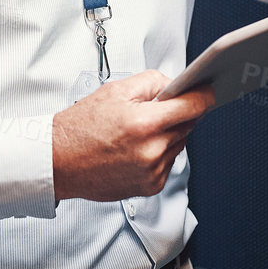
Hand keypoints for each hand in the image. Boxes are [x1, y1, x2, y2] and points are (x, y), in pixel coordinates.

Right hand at [52, 70, 215, 202]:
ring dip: (169, 134)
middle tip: (156, 109)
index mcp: (144, 123)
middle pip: (188, 125)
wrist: (58, 162)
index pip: (193, 106)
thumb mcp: (115, 90)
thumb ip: (152, 81)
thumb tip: (176, 84)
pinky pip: (168, 162)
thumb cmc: (81, 127)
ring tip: (140, 130)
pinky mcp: (150, 187)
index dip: (203, 95)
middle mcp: (152, 151)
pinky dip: (160, 152)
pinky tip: (137, 148)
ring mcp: (152, 172)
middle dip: (179, 113)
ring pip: (179, 144)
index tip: (209, 91)